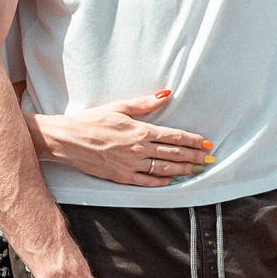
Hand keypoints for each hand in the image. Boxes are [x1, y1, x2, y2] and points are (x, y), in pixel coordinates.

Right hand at [34, 93, 212, 186]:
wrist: (68, 140)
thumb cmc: (92, 121)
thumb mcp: (119, 107)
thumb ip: (145, 104)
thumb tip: (166, 95)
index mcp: (140, 130)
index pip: (174, 136)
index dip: (193, 140)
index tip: (206, 142)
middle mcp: (139, 149)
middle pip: (174, 153)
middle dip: (194, 156)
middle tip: (208, 158)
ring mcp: (131, 165)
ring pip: (164, 169)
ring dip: (183, 169)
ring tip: (197, 170)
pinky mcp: (122, 177)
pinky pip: (147, 182)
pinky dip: (162, 182)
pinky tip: (173, 181)